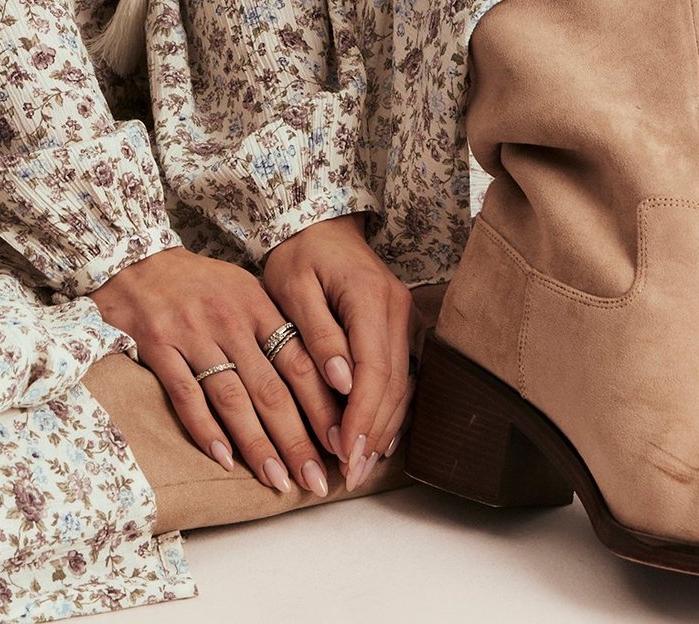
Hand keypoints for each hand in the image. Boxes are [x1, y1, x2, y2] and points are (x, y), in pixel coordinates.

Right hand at [88, 243, 343, 498]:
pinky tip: (225, 459)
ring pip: (232, 398)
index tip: (341, 442)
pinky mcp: (159, 347)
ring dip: (257, 444)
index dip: (322, 406)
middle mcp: (229, 320)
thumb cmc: (200, 283)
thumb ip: (274, 328)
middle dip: (296, 440)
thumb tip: (320, 378)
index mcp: (256, 305)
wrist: (139, 261)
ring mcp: (193, 334)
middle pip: (270, 388)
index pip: (299, 362)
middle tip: (316, 481)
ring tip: (278, 481)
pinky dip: (206, 429)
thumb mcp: (243, 290)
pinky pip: (186, 395)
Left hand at [260, 212, 418, 490]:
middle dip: (373, 434)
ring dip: (385, 429)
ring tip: (360, 467)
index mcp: (369, 296)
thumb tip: (341, 383)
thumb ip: (317, 334)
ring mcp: (405, 318)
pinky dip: (392, 410)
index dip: (361, 417)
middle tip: (349, 475)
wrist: (321, 225)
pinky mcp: (403, 328)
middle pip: (394, 385)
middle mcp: (397, 308)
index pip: (373, 369)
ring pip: (404, 385)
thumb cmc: (299, 255)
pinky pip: (404, 376)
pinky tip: (376, 438)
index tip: (343, 453)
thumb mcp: (293, 287)